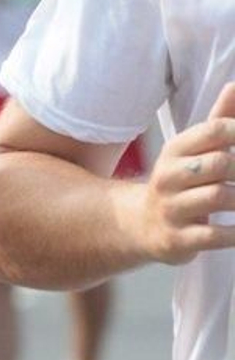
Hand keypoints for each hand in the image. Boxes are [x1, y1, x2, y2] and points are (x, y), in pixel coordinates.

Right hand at [139, 84, 234, 264]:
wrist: (140, 226)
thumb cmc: (181, 182)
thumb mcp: (193, 150)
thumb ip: (220, 119)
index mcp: (176, 150)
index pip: (216, 130)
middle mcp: (169, 177)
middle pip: (220, 163)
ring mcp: (172, 209)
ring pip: (218, 197)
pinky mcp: (177, 240)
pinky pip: (213, 235)